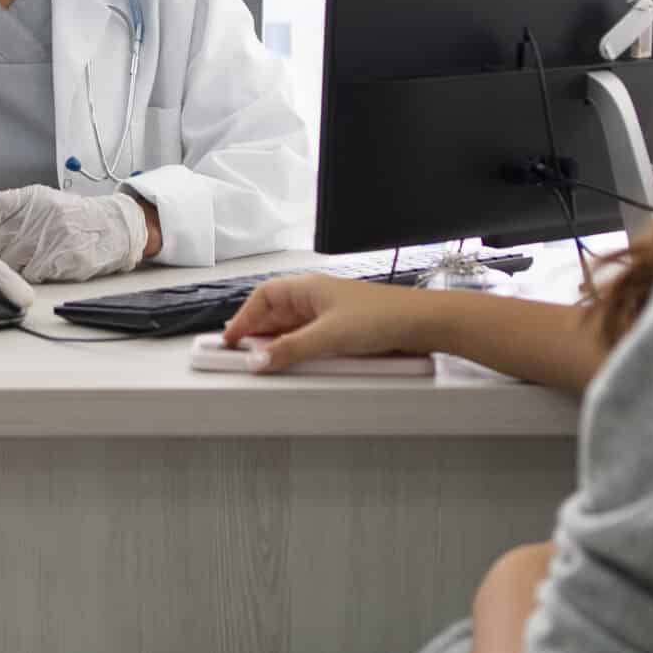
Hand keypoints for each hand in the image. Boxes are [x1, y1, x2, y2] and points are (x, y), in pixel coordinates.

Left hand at [0, 186, 149, 281]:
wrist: (111, 228)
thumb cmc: (72, 215)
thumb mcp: (43, 200)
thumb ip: (11, 200)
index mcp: (35, 198)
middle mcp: (42, 215)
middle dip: (1, 246)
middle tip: (14, 246)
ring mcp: (53, 238)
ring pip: (12, 260)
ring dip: (16, 262)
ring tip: (32, 256)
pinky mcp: (62, 260)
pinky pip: (32, 274)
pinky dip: (34, 272)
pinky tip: (46, 264)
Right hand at [220, 275, 438, 371]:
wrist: (422, 323)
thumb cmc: (381, 317)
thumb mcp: (328, 337)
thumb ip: (289, 350)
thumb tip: (257, 360)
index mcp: (308, 288)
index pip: (264, 297)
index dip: (244, 318)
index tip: (230, 340)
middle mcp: (318, 298)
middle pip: (276, 314)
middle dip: (258, 334)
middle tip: (242, 356)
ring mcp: (332, 314)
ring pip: (294, 328)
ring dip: (278, 344)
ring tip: (265, 363)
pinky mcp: (346, 331)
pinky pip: (312, 339)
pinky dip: (299, 350)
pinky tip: (297, 364)